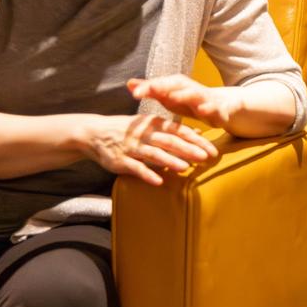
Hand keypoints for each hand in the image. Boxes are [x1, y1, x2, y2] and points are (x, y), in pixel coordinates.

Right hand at [82, 111, 217, 185]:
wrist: (95, 133)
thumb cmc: (129, 130)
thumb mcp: (150, 125)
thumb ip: (172, 130)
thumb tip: (197, 134)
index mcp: (154, 124)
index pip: (179, 131)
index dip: (196, 140)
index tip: (211, 148)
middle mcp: (145, 134)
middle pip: (170, 142)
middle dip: (188, 150)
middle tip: (205, 157)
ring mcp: (132, 147)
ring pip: (154, 154)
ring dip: (170, 161)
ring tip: (185, 167)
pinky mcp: (121, 160)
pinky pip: (136, 168)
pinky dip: (147, 174)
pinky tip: (159, 181)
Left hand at [128, 74, 245, 129]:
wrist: (222, 105)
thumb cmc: (189, 101)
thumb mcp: (168, 96)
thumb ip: (150, 90)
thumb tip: (129, 83)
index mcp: (177, 85)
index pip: (160, 84)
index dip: (148, 88)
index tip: (134, 94)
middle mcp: (189, 88)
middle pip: (175, 85)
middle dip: (163, 86)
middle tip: (151, 88)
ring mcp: (204, 98)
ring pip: (194, 94)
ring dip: (184, 95)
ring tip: (173, 97)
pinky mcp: (217, 108)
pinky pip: (213, 108)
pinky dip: (208, 108)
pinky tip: (202, 111)